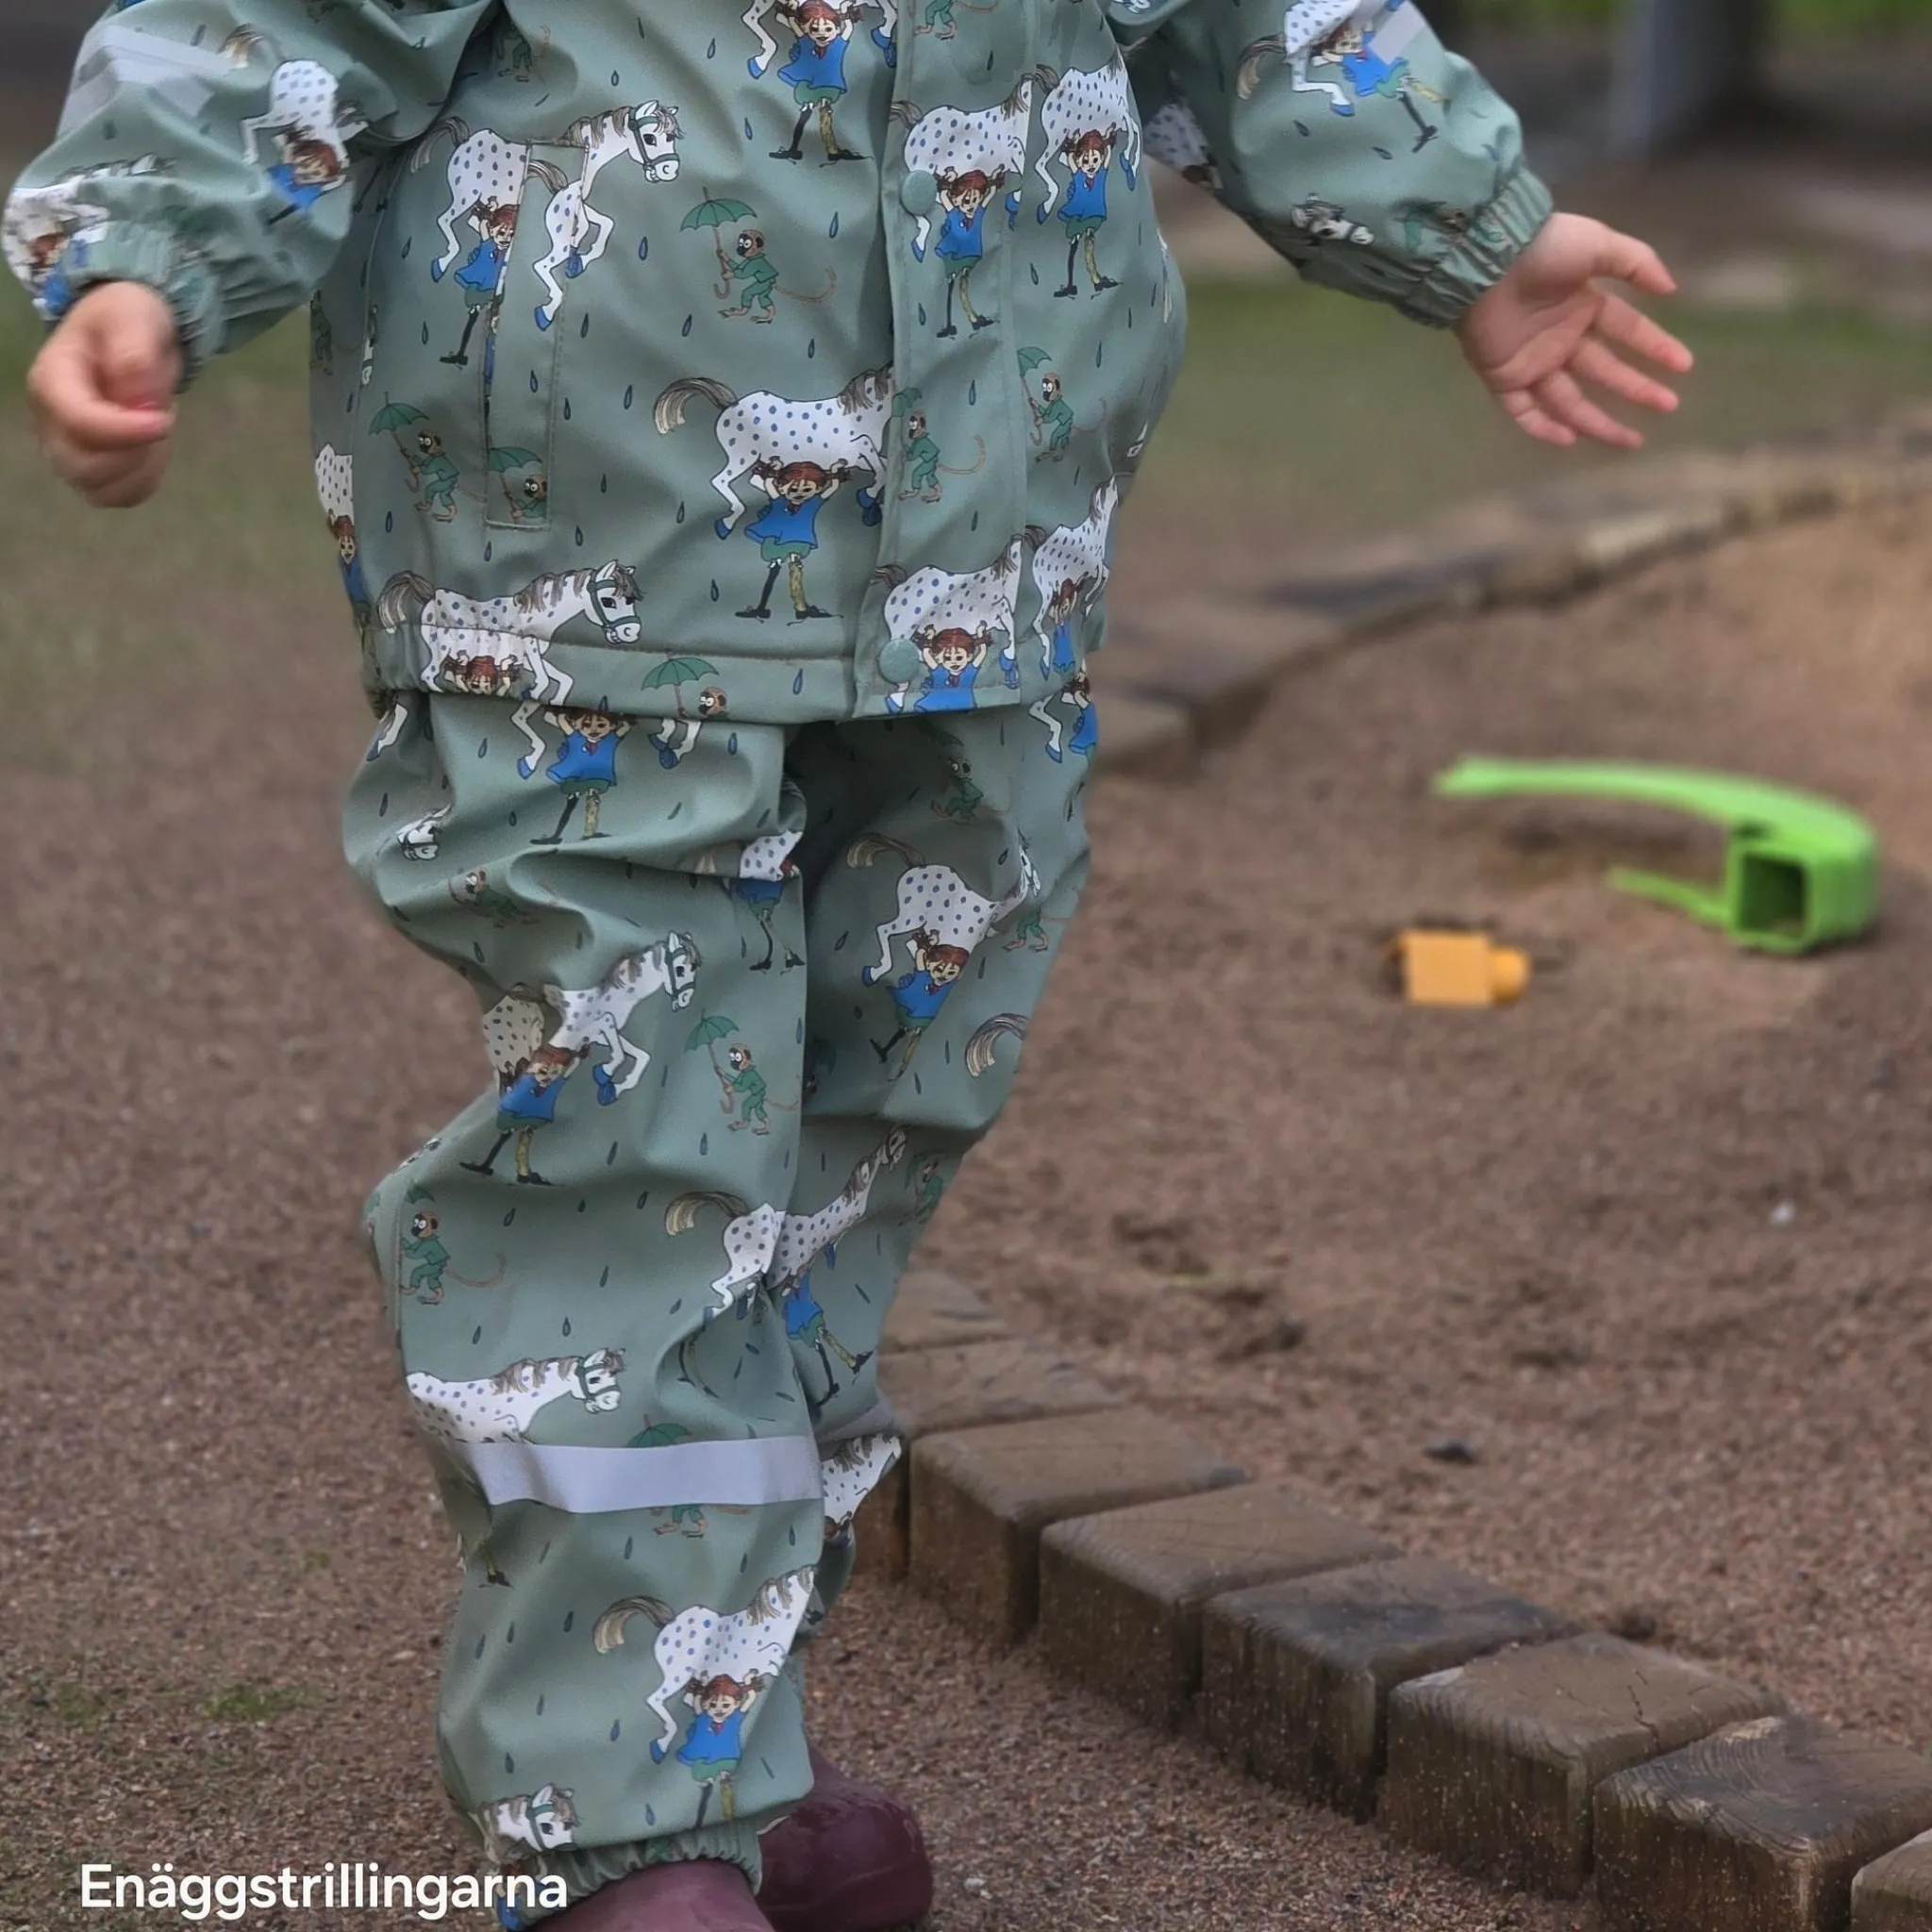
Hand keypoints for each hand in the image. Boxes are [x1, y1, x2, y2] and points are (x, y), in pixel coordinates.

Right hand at [26, 280, 180, 506]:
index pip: (79, 422)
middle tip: (159, 419)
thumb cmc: (126, 319)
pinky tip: (152, 449)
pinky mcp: (93, 469)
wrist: (130, 334)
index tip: (163, 420)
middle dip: (133, 453)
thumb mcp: (134, 316)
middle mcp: (50, 422)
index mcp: (52, 380)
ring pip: (102, 490)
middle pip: (83, 467)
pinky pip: (120, 495)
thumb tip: (139, 399)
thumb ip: (134, 352)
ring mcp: (68, 449)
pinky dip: (144, 480)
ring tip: (155, 430)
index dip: (125, 431)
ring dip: (142, 469)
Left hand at [1457, 213, 1692, 450]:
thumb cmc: (1543, 247)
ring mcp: (1532, 360)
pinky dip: (1542, 427)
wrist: (1487, 259)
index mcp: (1584, 306)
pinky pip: (1523, 410)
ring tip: (1631, 441)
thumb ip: (1637, 263)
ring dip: (1598, 421)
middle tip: (1669, 406)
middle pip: (1605, 371)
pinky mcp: (1503, 376)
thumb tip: (1672, 289)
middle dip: (1637, 389)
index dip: (1655, 347)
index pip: (1627, 331)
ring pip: (1568, 399)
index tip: (1684, 366)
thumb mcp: (1599, 244)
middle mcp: (1561, 337)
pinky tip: (1570, 439)